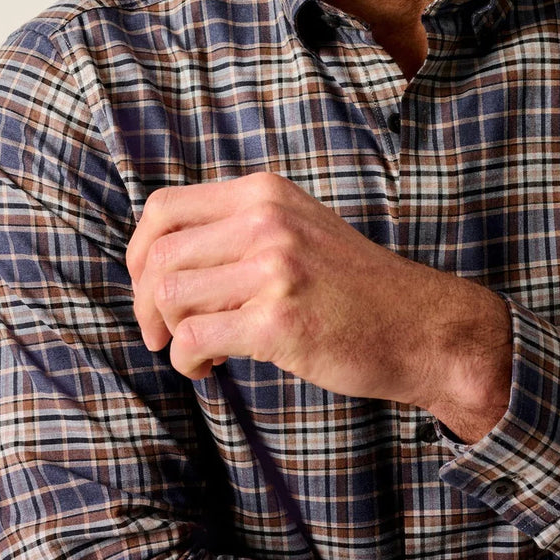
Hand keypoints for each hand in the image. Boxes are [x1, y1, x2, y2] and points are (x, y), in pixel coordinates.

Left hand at [126, 172, 511, 439]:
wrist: (422, 327)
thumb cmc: (352, 288)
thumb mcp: (297, 227)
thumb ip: (238, 226)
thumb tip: (157, 255)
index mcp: (263, 192)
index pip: (162, 208)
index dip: (137, 253)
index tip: (147, 288)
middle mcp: (265, 219)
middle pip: (158, 256)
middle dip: (144, 304)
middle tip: (162, 333)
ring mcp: (273, 267)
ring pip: (168, 294)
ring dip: (168, 333)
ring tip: (197, 349)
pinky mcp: (279, 320)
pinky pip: (194, 337)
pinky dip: (188, 360)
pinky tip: (211, 367)